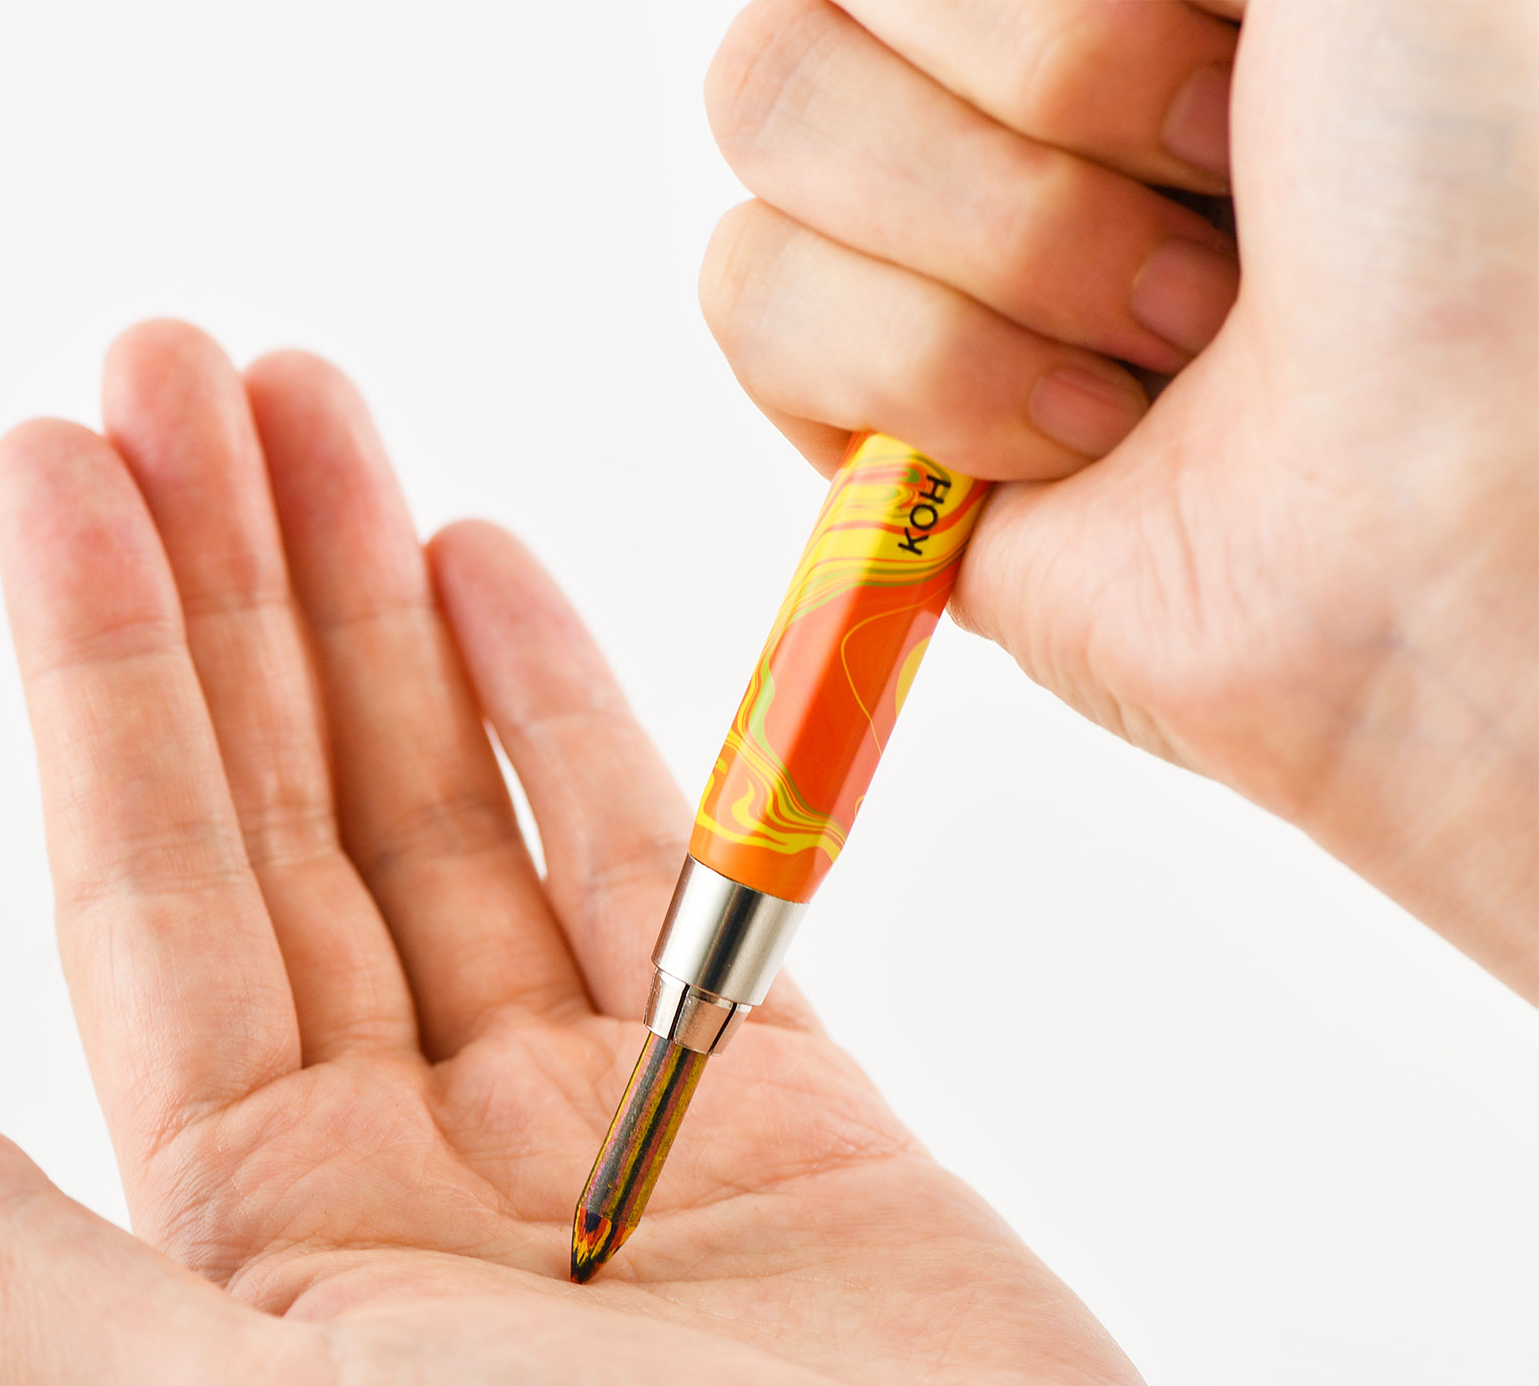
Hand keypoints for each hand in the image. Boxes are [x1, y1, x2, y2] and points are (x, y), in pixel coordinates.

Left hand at [0, 322, 1236, 1385]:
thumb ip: (61, 1292)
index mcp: (277, 1234)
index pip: (158, 885)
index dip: (106, 664)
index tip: (68, 467)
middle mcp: (412, 1149)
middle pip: (291, 807)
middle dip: (233, 583)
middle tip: (185, 367)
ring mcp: (584, 1096)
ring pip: (448, 798)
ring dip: (377, 605)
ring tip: (318, 416)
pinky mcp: (753, 1077)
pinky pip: (631, 849)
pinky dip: (559, 702)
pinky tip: (483, 565)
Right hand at [702, 0, 1537, 996]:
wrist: (1449, 511)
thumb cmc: (1452, 202)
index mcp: (1110, 1)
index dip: (1040, 16)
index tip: (1229, 75)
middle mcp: (996, 107)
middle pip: (803, 7)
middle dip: (1032, 114)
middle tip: (1211, 217)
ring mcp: (924, 261)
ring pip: (764, 135)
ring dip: (994, 246)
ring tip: (1159, 347)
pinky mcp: (871, 425)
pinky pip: (755, 308)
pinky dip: (929, 373)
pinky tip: (1072, 439)